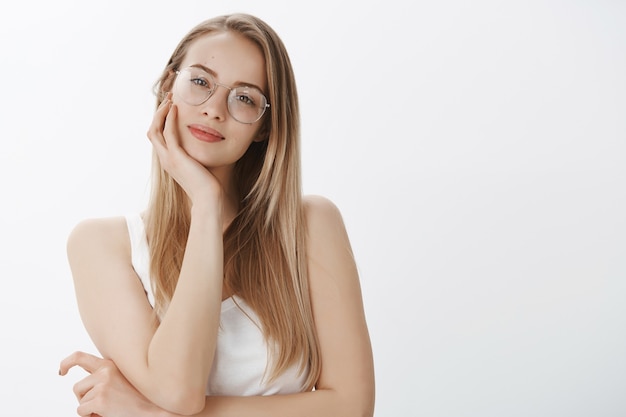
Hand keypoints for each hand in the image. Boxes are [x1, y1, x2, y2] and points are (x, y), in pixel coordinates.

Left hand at [59, 351, 162, 416]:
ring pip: (80, 401)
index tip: (61, 371)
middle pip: (77, 387)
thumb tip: (83, 379)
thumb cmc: (138, 397)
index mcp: (110, 364)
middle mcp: (105, 372)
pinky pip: (82, 412)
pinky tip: (107, 414)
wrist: (153, 409)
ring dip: (90, 408)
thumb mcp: (121, 379)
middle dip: (83, 398)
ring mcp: (102, 385)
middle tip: (100, 405)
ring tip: (109, 408)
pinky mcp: (99, 400)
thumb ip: (104, 375)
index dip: (66, 363)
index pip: (79, 357)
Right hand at [147, 93, 222, 209]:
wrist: (209, 199)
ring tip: (170, 99)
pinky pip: (169, 133)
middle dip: (159, 113)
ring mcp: (168, 158)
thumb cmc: (209, 186)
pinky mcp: (177, 157)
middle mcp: (165, 159)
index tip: (171, 107)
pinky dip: (170, 119)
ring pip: (156, 130)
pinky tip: (176, 108)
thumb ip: (197, 155)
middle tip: (169, 98)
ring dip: (162, 112)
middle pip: (152, 131)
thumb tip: (207, 146)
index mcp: (169, 161)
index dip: (161, 121)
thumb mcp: (200, 167)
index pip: (158, 137)